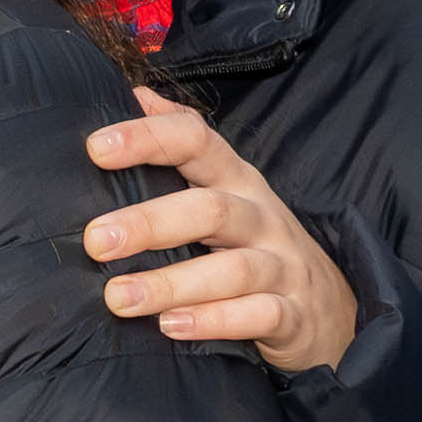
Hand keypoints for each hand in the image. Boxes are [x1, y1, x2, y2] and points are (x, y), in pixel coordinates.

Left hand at [81, 89, 363, 375]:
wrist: (327, 308)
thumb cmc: (253, 243)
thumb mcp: (225, 188)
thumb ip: (181, 143)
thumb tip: (134, 93)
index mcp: (236, 179)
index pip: (197, 139)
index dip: (148, 138)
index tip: (95, 148)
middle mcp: (261, 216)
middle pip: (210, 209)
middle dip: (149, 223)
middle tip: (94, 242)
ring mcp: (281, 266)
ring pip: (233, 269)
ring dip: (171, 283)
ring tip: (118, 297)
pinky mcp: (292, 315)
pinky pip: (258, 316)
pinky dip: (215, 322)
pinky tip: (171, 328)